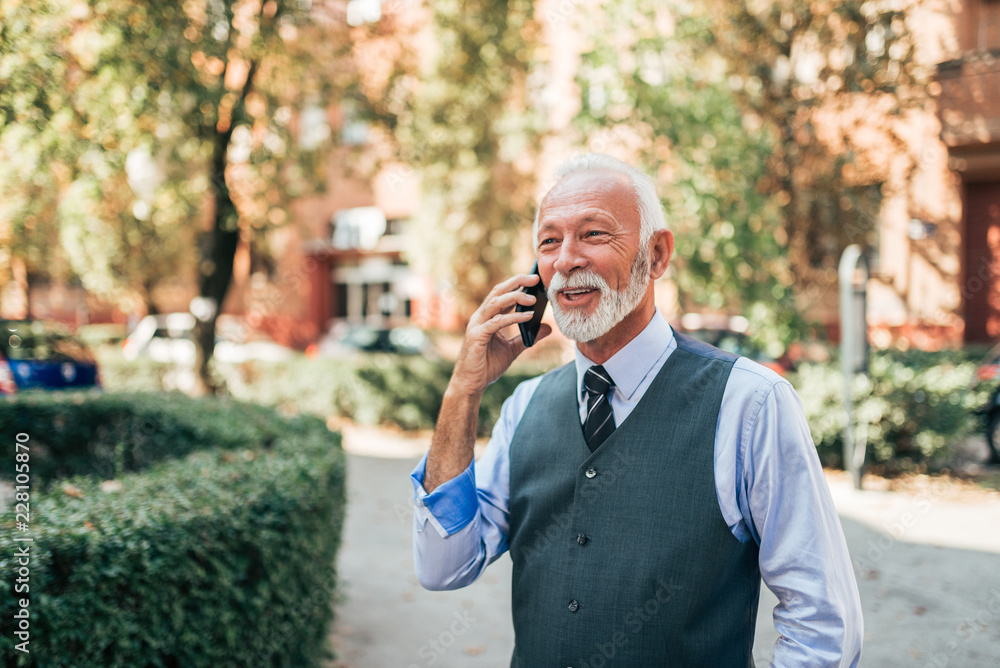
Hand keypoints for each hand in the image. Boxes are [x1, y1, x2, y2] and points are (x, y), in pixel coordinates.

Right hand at [449, 273, 551, 396]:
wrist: (471, 384)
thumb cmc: (487, 366)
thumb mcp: (513, 349)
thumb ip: (528, 337)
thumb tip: (547, 327)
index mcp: (487, 317)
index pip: (502, 294)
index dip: (517, 284)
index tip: (534, 278)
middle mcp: (480, 317)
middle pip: (498, 292)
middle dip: (516, 282)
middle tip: (535, 277)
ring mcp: (477, 325)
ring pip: (496, 303)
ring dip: (515, 297)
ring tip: (533, 298)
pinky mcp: (477, 336)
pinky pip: (496, 322)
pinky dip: (512, 318)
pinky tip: (527, 316)